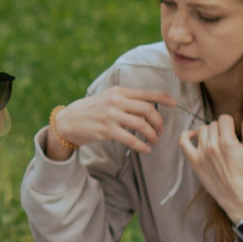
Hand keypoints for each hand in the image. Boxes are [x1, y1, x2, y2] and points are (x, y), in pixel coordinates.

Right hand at [45, 88, 180, 158]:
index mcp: (119, 91)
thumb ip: (124, 99)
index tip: (175, 104)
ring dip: (152, 134)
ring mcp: (111, 115)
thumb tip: (146, 106)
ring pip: (141, 124)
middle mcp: (116, 100)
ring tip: (154, 141)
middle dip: (159, 122)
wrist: (67, 121)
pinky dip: (141, 145)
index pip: (146, 93)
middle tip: (160, 131)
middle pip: (147, 109)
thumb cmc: (90, 111)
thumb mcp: (107, 98)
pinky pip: (130, 138)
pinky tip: (145, 150)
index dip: (163, 98)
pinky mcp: (106, 129)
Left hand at [177, 112, 242, 220]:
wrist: (237, 196)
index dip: (229, 124)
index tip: (233, 132)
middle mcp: (212, 146)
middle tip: (226, 141)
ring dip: (209, 133)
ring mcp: (201, 154)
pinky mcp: (194, 162)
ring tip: (216, 143)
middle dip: (220, 129)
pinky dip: (186, 135)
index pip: (224, 118)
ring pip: (202, 130)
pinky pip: (183, 142)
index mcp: (228, 142)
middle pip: (213, 124)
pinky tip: (193, 135)